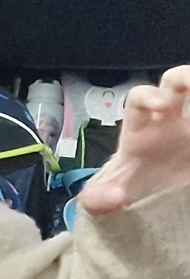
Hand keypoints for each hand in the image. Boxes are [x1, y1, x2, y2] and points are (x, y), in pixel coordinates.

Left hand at [81, 66, 189, 215]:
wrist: (147, 201)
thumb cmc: (123, 188)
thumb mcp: (104, 195)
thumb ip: (97, 198)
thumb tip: (114, 199)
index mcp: (140, 127)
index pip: (139, 98)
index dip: (149, 96)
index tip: (162, 105)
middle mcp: (169, 120)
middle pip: (177, 82)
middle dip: (188, 76)